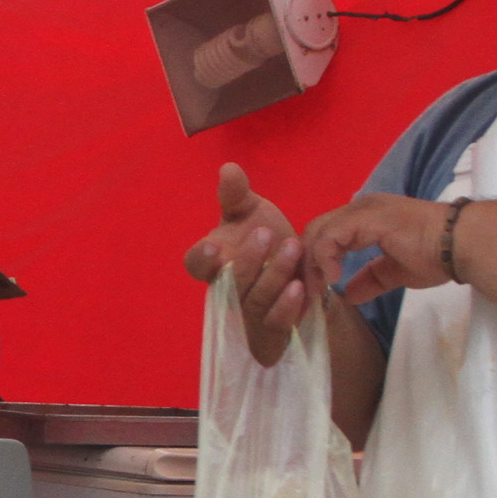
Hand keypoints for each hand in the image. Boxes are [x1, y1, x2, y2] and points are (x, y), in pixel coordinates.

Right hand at [183, 162, 306, 364]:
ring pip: (255, 299)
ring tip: (293, 247)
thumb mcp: (251, 212)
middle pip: (229, 282)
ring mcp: (249, 313)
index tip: (214, 247)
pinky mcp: (273, 329)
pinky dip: (286, 307)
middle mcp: (227, 290)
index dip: (202, 259)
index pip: (196, 265)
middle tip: (265, 233)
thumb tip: (229, 168)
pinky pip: (276, 323)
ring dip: (273, 274)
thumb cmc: (264, 238)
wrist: (299, 270)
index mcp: (215, 261)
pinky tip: (300, 286)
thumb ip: (236, 194)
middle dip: (247, 259)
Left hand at [303, 194, 455, 303]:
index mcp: (366, 218)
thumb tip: (349, 295)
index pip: (326, 234)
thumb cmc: (434, 256)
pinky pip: (331, 235)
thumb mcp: (394, 273)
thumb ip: (371, 280)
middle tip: (310, 294)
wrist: (458, 245)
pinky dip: (325, 257)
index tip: (316, 292)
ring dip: (313, 263)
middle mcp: (360, 208)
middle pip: (315, 230)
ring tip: (319, 290)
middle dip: (307, 264)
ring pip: (319, 231)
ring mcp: (362, 210)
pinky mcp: (365, 217)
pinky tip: (333, 279)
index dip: (316, 262)